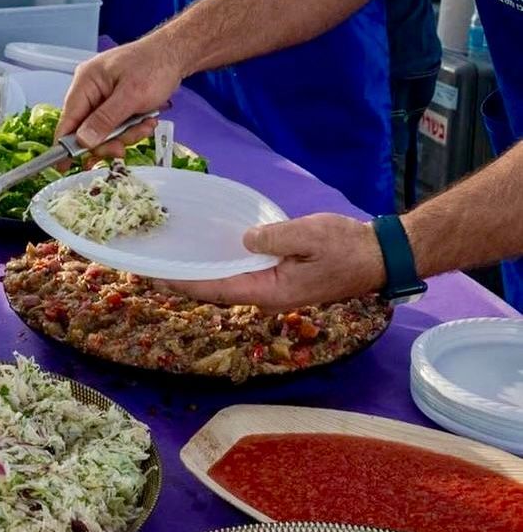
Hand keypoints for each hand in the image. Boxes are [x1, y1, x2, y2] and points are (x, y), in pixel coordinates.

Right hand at [58, 38, 182, 152]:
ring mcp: (103, 96)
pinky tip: (147, 120)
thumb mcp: (131, 96)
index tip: (66, 168)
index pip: (68, 118)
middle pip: (86, 129)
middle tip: (124, 147)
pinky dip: (132, 127)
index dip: (66, 144)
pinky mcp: (116, 102)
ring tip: (146, 124)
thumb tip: (82, 141)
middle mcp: (90, 90)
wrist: (176, 54)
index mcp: (85, 82)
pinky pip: (117, 124)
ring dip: (126, 133)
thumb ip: (105, 119)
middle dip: (108, 139)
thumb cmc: (154, 67)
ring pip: (104, 130)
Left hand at [161, 214, 386, 309]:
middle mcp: (269, 296)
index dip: (186, 284)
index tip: (159, 278)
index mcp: (272, 291)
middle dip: (186, 282)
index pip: (219, 289)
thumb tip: (244, 241)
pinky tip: (208, 255)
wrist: (378, 254)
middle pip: (218, 290)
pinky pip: (243, 276)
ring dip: (201, 276)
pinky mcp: (281, 279)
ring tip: (171, 264)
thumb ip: (274, 238)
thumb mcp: (308, 235)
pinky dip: (221, 267)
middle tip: (154, 270)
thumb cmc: (346, 245)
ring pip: (229, 284)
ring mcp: (275, 289)